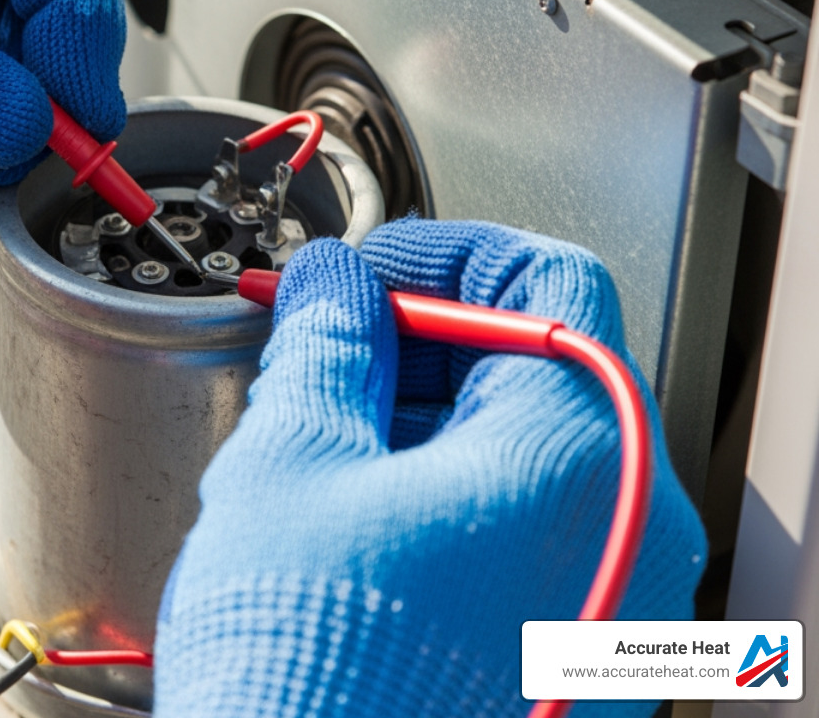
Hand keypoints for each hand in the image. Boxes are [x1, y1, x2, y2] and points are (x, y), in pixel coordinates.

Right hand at [154, 220, 705, 716]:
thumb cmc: (311, 674)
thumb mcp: (293, 464)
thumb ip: (325, 344)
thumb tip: (334, 285)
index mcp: (577, 453)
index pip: (547, 275)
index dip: (440, 251)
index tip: (364, 272)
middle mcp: (633, 528)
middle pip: (543, 364)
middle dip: (420, 340)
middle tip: (324, 350)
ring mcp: (617, 603)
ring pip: (534, 453)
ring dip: (429, 420)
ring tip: (324, 444)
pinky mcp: (583, 657)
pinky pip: (535, 534)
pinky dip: (454, 498)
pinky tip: (361, 518)